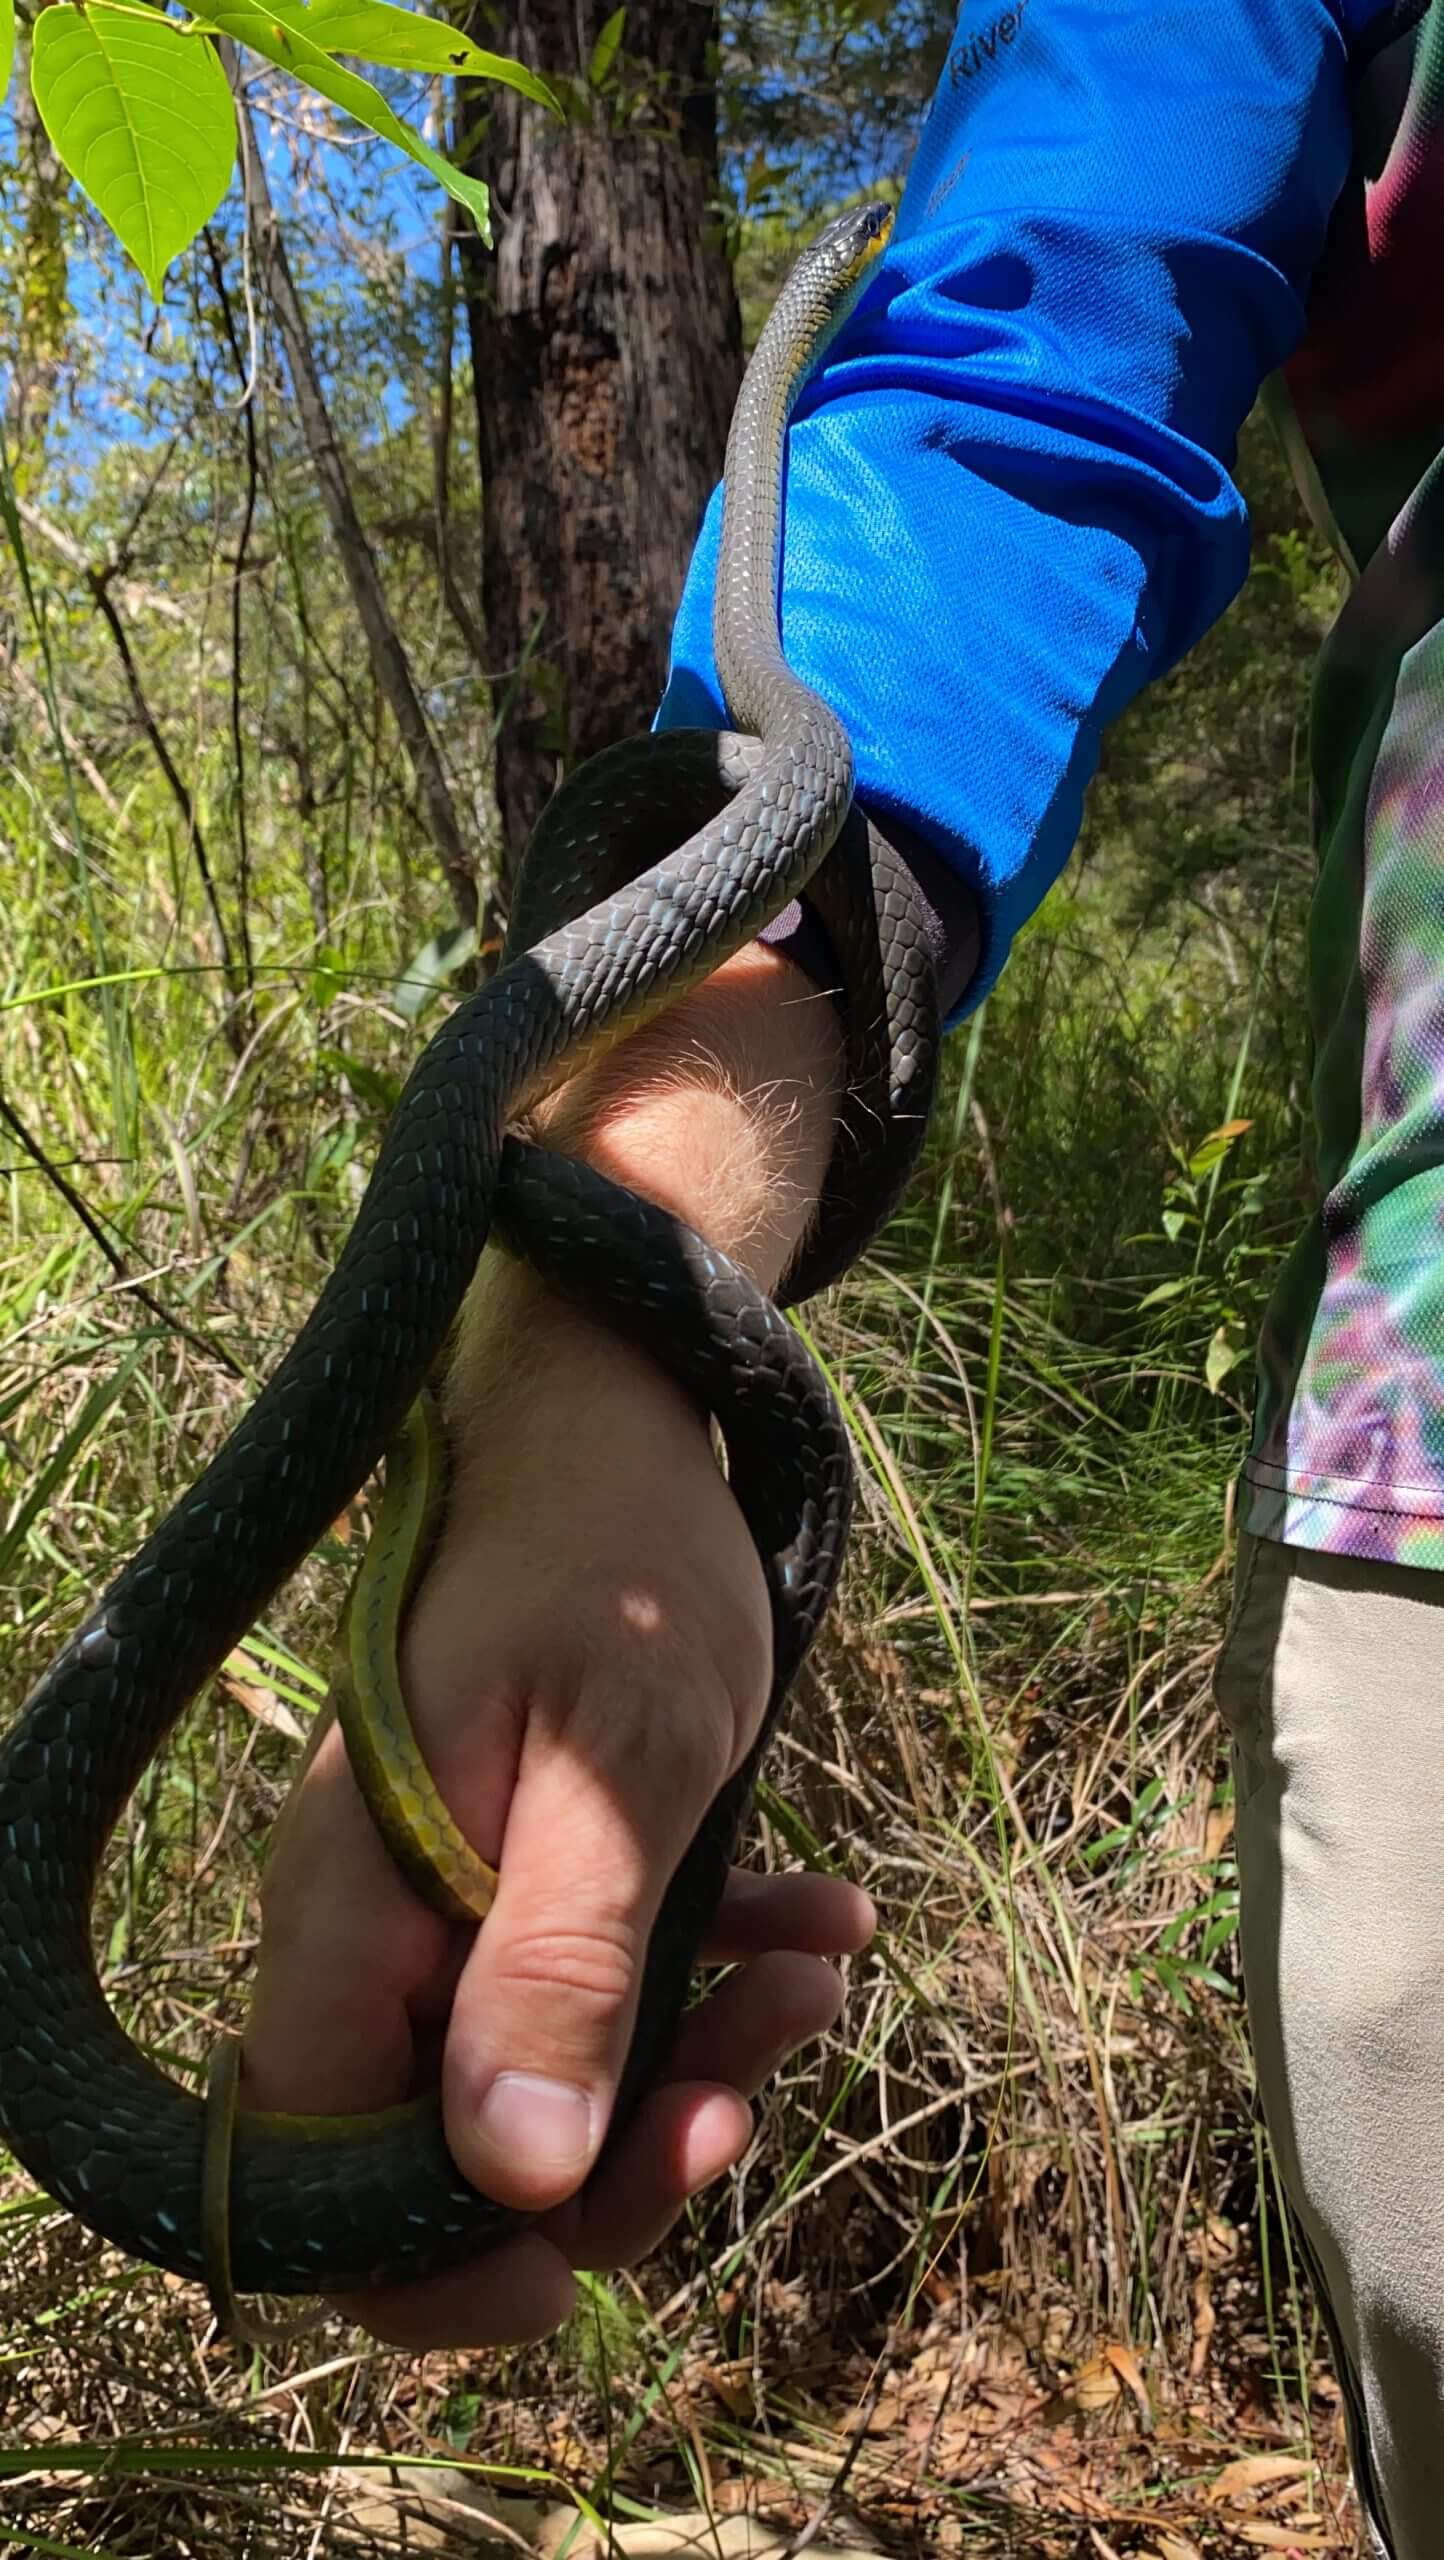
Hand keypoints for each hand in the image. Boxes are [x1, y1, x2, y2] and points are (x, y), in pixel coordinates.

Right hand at [241, 951, 864, 2347]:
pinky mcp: (529, 1867)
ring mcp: (449, 1897)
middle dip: (614, 2156)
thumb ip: (557, 1969)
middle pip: (447, 2152)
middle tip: (748, 2091)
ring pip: (547, 2075)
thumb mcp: (617, 1773)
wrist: (626, 1430)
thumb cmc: (615, 1575)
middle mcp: (374, 1924)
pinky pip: (605, 1982)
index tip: (586, 2246)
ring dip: (688, 2062)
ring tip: (818, 1980)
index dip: (433, 2258)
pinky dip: (711, 1977)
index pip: (317, 2175)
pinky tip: (825, 1925)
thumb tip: (511, 2183)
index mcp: (352, 1911)